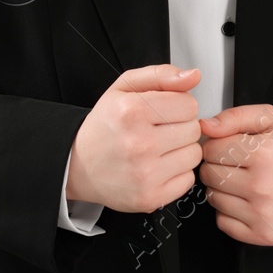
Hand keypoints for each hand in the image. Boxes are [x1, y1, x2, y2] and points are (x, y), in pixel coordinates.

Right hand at [66, 64, 203, 213]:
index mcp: (132, 111)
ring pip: (194, 155)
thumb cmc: (105, 125)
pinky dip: (177, 173)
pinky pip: (188, 180)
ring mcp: (144, 174)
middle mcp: (138, 143)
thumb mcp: (124, 87)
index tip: (163, 111)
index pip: (189, 104)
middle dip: (180, 127)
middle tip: (158, 130)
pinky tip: (158, 167)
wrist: (78, 164)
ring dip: (181, 150)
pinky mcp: (149, 197)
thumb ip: (161, 75)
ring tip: (158, 148)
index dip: (178, 105)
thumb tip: (193, 76)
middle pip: (193, 129)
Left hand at [197, 105, 272, 245]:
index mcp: (264, 153)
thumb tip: (205, 126)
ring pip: (213, 198)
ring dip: (221, 189)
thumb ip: (236, 116)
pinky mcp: (261, 234)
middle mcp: (262, 186)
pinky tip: (244, 201)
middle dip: (216, 166)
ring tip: (242, 182)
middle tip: (235, 165)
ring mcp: (262, 214)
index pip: (211, 149)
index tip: (228, 148)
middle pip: (208, 174)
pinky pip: (222, 222)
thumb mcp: (272, 121)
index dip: (216, 146)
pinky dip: (228, 212)